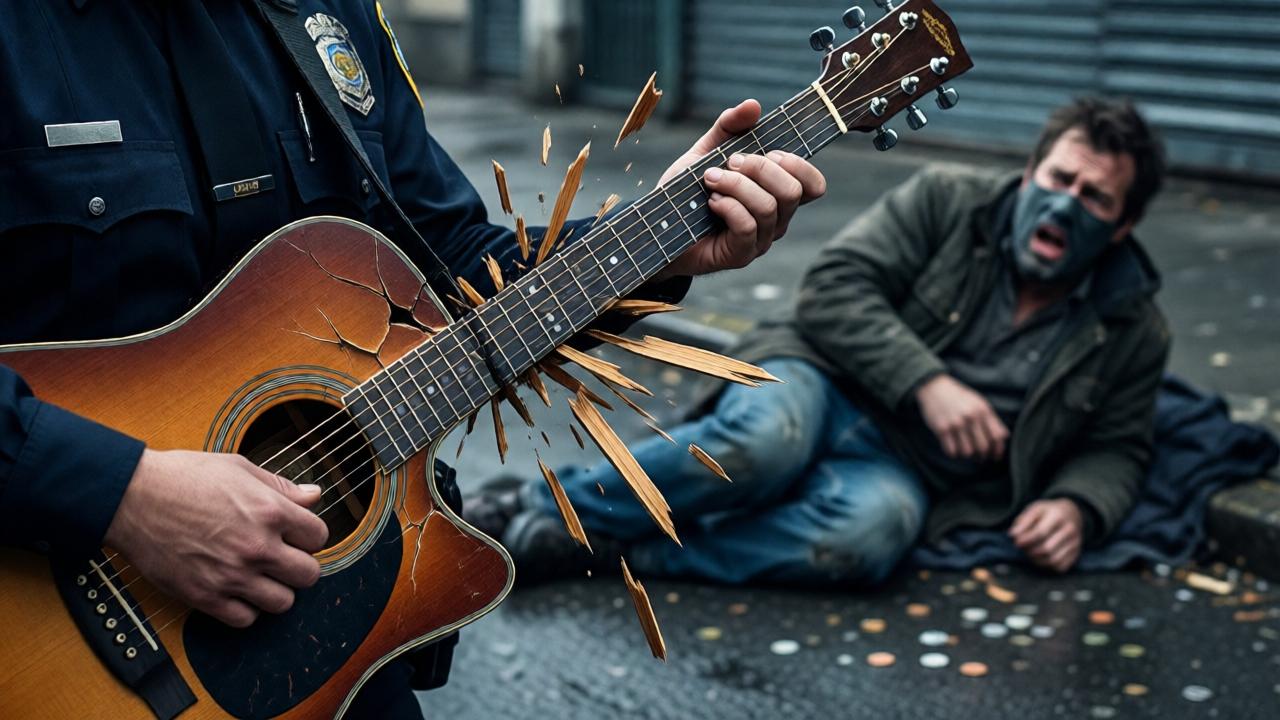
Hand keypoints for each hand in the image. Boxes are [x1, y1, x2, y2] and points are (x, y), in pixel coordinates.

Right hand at [104, 449, 328, 627]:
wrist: (133, 497)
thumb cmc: (184, 477)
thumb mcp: (240, 468)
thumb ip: (281, 486)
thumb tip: (314, 495)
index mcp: (271, 511)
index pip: (319, 537)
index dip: (308, 535)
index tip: (295, 535)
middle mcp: (257, 547)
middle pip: (309, 575)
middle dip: (299, 565)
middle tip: (282, 558)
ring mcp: (232, 575)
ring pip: (283, 602)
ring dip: (276, 590)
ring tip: (260, 576)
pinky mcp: (205, 596)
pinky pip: (245, 619)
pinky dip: (245, 609)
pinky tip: (237, 590)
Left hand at [653, 99, 825, 278]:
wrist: (658, 227)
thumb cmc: (687, 192)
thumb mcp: (707, 152)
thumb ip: (729, 127)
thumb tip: (753, 105)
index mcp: (776, 195)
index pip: (814, 185)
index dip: (799, 165)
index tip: (769, 152)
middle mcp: (776, 220)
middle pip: (792, 192)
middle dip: (760, 168)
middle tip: (730, 161)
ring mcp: (760, 241)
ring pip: (768, 207)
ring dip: (737, 185)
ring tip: (710, 179)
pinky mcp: (740, 255)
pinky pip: (747, 227)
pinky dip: (729, 207)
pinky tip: (711, 201)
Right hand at [915, 374, 1008, 460]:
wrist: (934, 387)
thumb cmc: (959, 396)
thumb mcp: (979, 402)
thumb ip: (992, 419)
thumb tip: (1004, 436)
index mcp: (983, 410)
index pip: (996, 436)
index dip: (998, 450)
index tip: (995, 456)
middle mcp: (971, 417)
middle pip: (982, 447)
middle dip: (983, 456)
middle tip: (980, 458)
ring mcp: (956, 423)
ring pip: (967, 451)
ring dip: (967, 455)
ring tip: (965, 451)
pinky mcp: (941, 429)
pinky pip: (951, 451)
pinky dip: (953, 453)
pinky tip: (953, 448)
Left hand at [1009, 498, 1083, 572]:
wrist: (1072, 513)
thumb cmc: (1048, 512)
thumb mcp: (1035, 509)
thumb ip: (1023, 521)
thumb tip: (1013, 535)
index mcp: (1058, 515)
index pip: (1041, 532)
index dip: (1026, 540)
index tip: (1016, 542)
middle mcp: (1070, 529)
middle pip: (1047, 548)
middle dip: (1030, 551)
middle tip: (1022, 548)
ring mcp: (1075, 542)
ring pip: (1053, 559)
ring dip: (1037, 560)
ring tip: (1029, 553)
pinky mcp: (1077, 553)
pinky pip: (1061, 567)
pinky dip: (1047, 566)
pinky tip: (1040, 558)